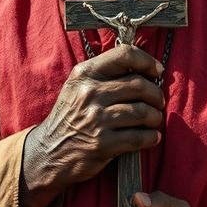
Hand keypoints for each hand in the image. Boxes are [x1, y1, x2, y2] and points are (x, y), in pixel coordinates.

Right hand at [23, 44, 164, 192]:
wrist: (49, 152)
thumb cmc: (70, 116)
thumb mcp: (78, 87)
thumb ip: (104, 74)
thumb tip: (144, 69)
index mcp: (85, 74)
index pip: (124, 55)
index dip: (147, 61)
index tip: (157, 71)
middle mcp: (89, 93)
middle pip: (139, 85)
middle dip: (156, 94)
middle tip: (158, 101)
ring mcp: (96, 119)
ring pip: (143, 112)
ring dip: (155, 117)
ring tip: (154, 120)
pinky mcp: (102, 144)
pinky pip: (139, 137)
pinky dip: (151, 137)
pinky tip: (151, 137)